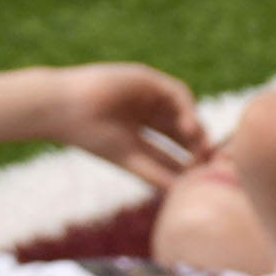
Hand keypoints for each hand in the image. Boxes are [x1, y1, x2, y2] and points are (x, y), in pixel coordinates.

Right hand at [59, 61, 214, 188]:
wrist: (64, 110)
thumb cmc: (90, 137)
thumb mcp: (130, 160)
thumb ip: (157, 175)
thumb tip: (185, 195)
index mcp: (139, 133)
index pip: (174, 149)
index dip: (192, 162)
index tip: (206, 178)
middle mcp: (146, 114)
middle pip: (184, 131)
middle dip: (200, 147)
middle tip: (211, 164)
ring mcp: (148, 96)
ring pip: (185, 113)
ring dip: (197, 131)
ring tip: (200, 150)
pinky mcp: (147, 80)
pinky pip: (178, 93)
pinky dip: (188, 111)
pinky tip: (189, 130)